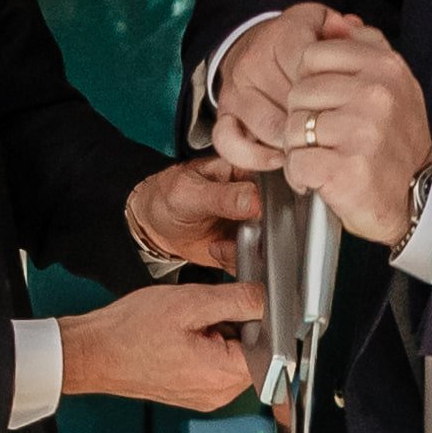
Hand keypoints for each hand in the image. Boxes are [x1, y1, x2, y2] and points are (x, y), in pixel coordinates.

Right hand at [56, 279, 268, 415]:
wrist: (94, 353)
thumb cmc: (130, 332)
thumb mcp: (190, 303)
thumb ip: (236, 300)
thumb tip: (266, 298)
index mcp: (221, 375)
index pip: (269, 347)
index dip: (257, 320)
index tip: (237, 305)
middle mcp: (218, 394)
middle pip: (253, 353)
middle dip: (237, 326)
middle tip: (204, 313)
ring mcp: (205, 396)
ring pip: (234, 357)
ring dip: (220, 335)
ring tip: (188, 325)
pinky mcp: (194, 393)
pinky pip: (215, 366)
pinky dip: (207, 346)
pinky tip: (183, 337)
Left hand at [121, 158, 263, 270]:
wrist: (153, 223)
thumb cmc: (167, 196)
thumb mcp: (190, 192)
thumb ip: (222, 196)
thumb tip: (254, 200)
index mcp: (246, 171)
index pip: (274, 185)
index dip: (271, 204)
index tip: (253, 216)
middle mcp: (254, 196)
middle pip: (278, 218)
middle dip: (258, 234)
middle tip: (236, 235)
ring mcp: (252, 222)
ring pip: (268, 243)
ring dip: (245, 251)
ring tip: (219, 245)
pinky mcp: (245, 244)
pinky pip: (254, 259)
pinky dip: (237, 261)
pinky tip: (218, 251)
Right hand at [203, 7, 345, 171]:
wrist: (253, 45)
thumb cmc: (297, 42)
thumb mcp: (320, 24)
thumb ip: (341, 28)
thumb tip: (350, 29)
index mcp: (282, 36)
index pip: (307, 68)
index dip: (329, 90)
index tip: (345, 102)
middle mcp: (253, 62)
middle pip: (292, 103)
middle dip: (317, 120)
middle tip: (337, 131)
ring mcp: (235, 91)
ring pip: (269, 128)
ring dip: (294, 142)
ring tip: (313, 144)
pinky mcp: (223, 115)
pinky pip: (229, 143)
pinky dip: (256, 157)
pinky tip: (280, 157)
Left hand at [256, 15, 431, 242]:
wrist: (415, 197)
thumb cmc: (397, 142)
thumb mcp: (392, 83)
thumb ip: (364, 46)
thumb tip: (334, 21)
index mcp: (385, 68)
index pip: (312, 55)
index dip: (310, 83)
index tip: (328, 103)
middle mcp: (376, 95)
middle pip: (298, 92)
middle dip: (304, 119)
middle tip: (330, 137)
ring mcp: (362, 132)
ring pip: (293, 128)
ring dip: (301, 149)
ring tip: (328, 157)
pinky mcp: (347, 169)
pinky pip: (297, 162)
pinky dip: (302, 176)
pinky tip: (323, 178)